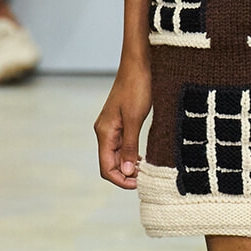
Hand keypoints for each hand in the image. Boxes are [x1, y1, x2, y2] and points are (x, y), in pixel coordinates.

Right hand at [95, 59, 152, 189]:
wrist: (137, 65)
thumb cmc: (136, 88)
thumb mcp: (135, 119)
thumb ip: (130, 146)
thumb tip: (128, 172)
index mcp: (104, 133)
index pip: (106, 167)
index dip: (120, 180)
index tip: (138, 184)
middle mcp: (104, 132)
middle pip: (110, 164)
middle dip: (125, 175)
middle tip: (145, 178)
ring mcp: (111, 128)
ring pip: (116, 156)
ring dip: (129, 166)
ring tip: (145, 170)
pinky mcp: (119, 123)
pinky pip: (121, 146)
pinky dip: (130, 155)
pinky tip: (142, 158)